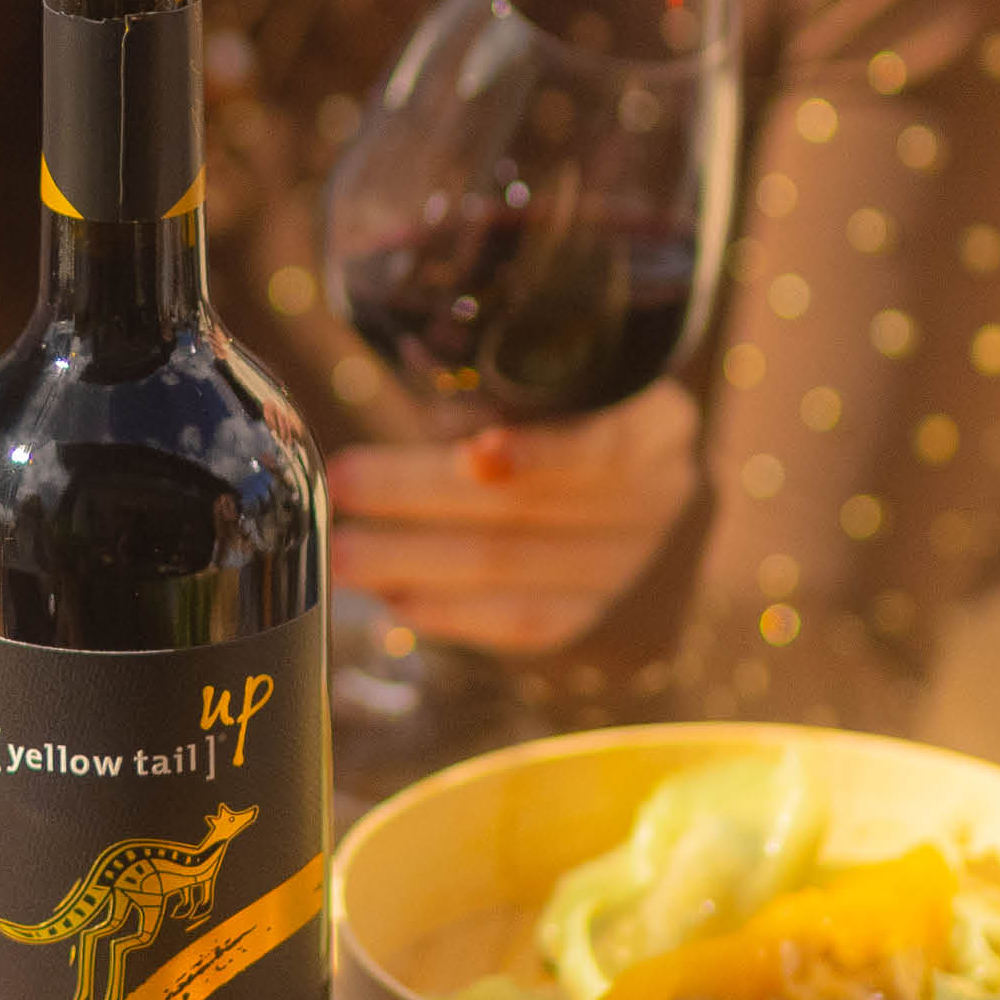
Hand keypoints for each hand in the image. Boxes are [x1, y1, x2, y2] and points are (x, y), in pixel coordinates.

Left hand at [325, 382, 702, 656]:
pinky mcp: (596, 614)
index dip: (538, 451)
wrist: (630, 482)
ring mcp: (630, 565)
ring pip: (514, 569)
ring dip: (419, 561)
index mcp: (655, 423)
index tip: (469, 451)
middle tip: (343, 486)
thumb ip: (500, 391)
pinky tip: (397, 601)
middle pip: (532, 508)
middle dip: (424, 495)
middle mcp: (656, 499)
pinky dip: (455, 613)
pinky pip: (521, 622)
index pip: (602, 446)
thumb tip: (435, 416)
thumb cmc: (568, 404)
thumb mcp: (555, 378)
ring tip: (346, 551)